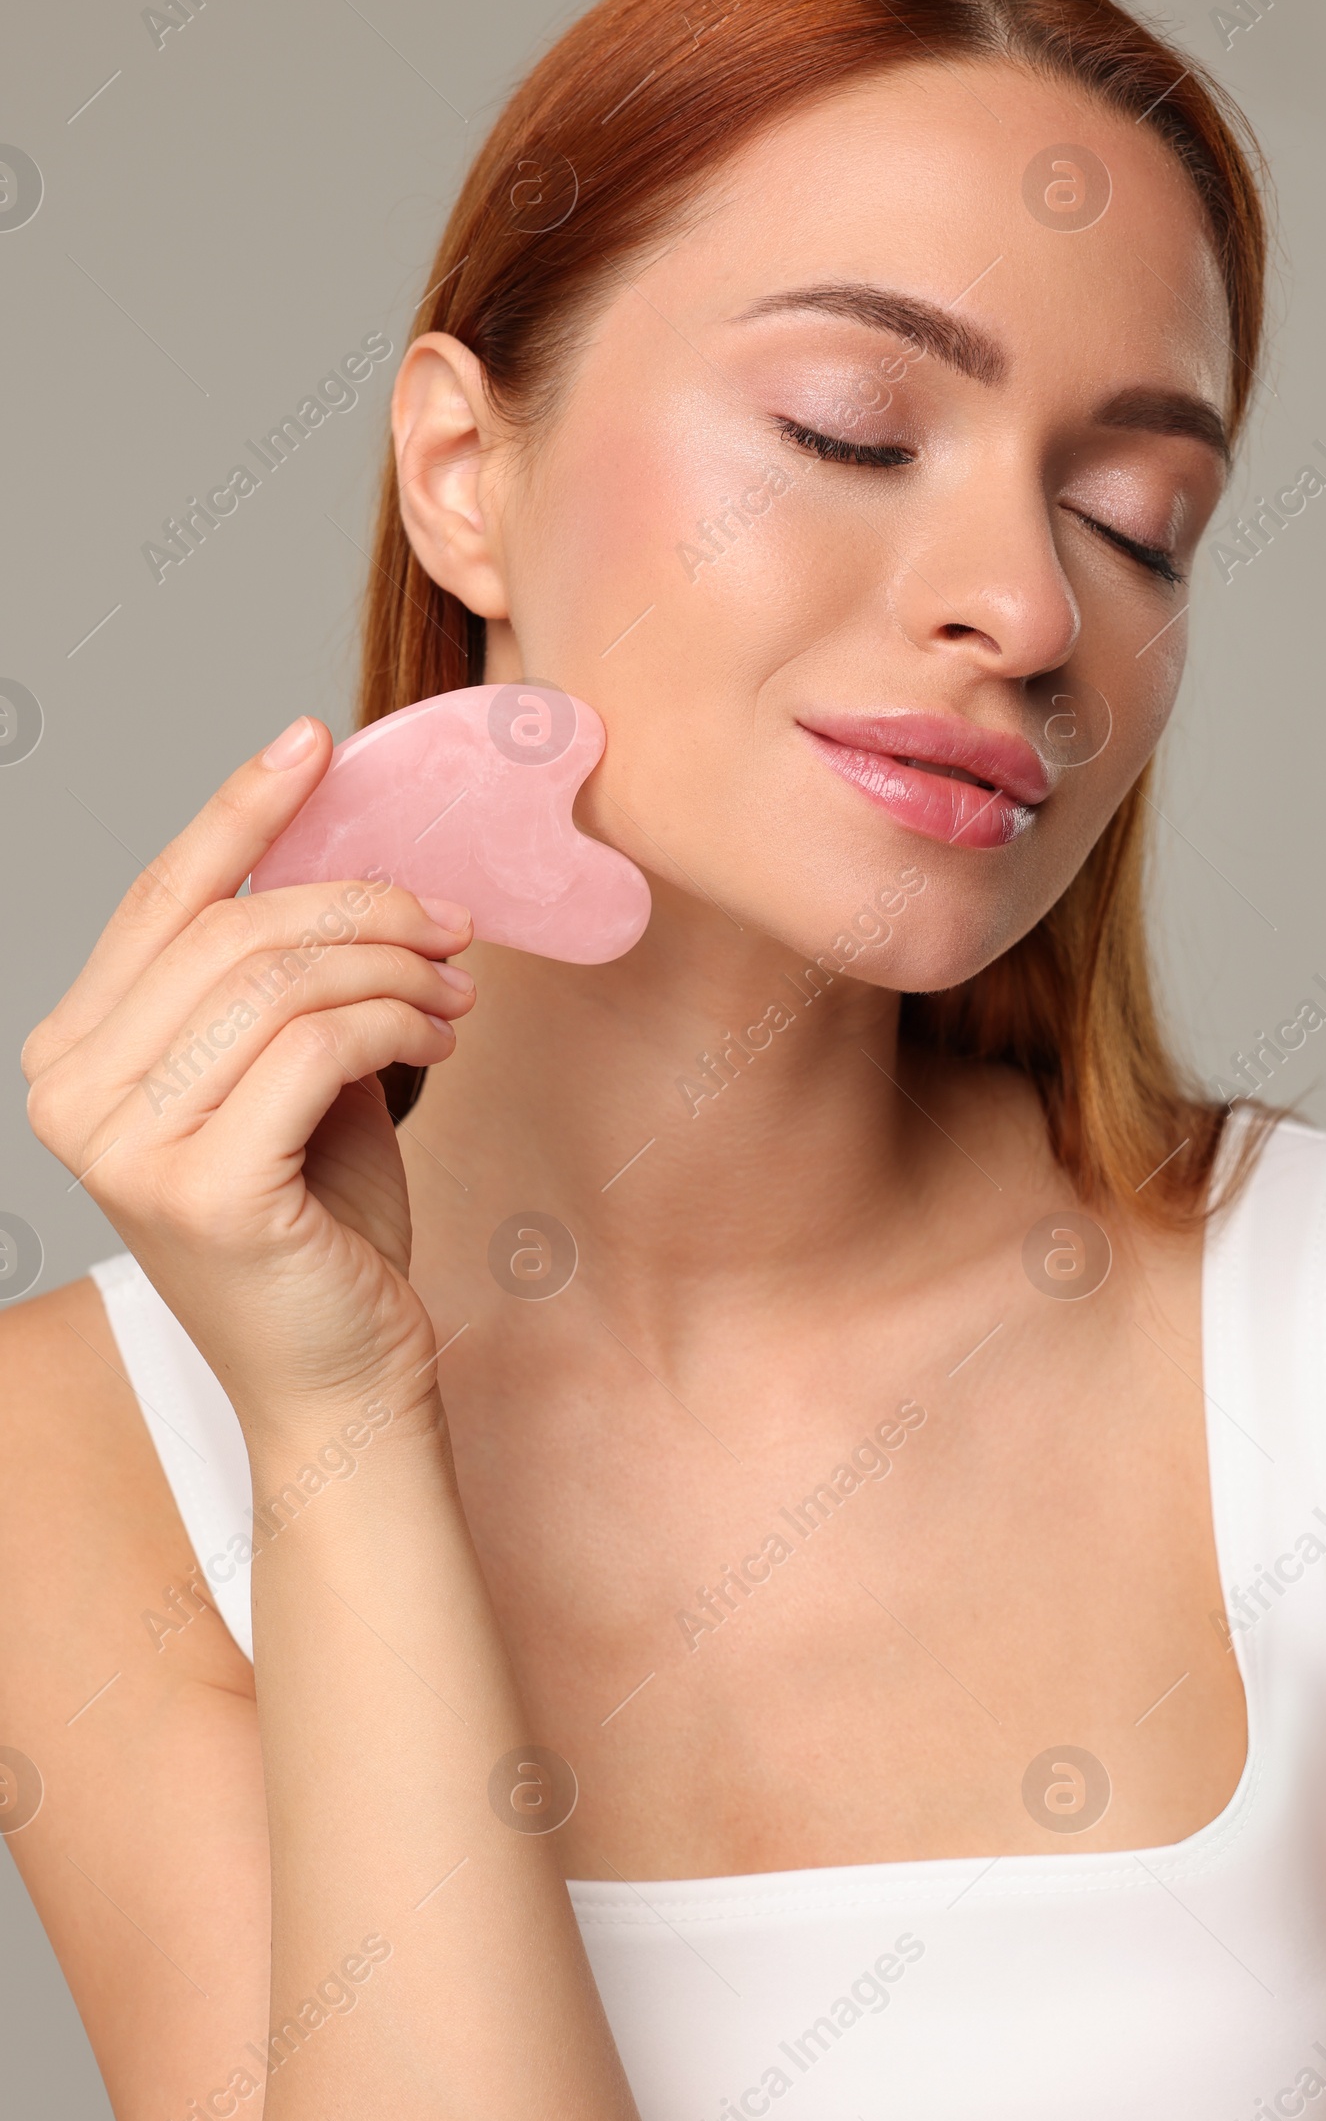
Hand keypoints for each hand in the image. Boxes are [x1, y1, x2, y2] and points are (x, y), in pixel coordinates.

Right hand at [23, 715, 477, 1439]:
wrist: (340, 1379)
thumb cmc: (318, 1227)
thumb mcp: (288, 1075)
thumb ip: (283, 983)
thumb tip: (350, 867)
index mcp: (74, 1055)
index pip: (158, 899)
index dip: (240, 809)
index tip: (313, 741)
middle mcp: (73, 1097)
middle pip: (231, 930)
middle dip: (361, 904)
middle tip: (453, 919)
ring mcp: (125, 1150)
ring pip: (280, 979)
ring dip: (394, 964)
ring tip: (456, 988)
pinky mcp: (206, 1188)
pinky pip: (319, 1045)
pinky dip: (397, 1019)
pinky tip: (440, 1036)